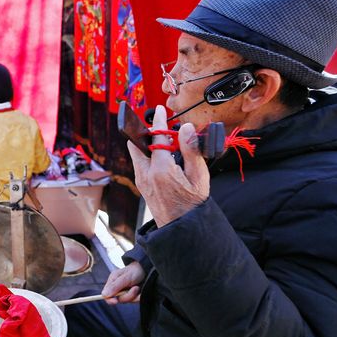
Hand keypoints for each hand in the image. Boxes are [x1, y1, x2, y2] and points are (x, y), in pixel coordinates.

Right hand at [100, 261, 144, 304]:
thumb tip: (103, 294)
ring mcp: (125, 293)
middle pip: (118, 300)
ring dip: (134, 295)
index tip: (115, 301)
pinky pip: (134, 301)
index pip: (106, 295)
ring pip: (127, 301)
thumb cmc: (136, 270)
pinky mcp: (133, 296)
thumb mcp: (126, 277)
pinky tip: (141, 291)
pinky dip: (139, 297)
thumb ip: (115, 286)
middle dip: (128, 296)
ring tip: (138, 287)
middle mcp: (118, 288)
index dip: (109, 299)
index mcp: (113, 281)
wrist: (147, 270)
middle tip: (135, 288)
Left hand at [127, 105, 209, 226]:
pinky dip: (148, 156)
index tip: (159, 109)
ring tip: (166, 144)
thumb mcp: (199, 176)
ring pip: (137, 154)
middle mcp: (146, 174)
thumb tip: (186, 128)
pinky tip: (164, 159)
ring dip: (148, 145)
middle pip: (137, 144)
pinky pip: (140, 164)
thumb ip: (191, 150)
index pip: (157, 138)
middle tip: (160, 128)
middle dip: (147, 133)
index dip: (159, 121)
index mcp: (161, 170)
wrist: (182, 228)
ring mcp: (141, 181)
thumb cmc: (193, 204)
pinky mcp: (141, 185)